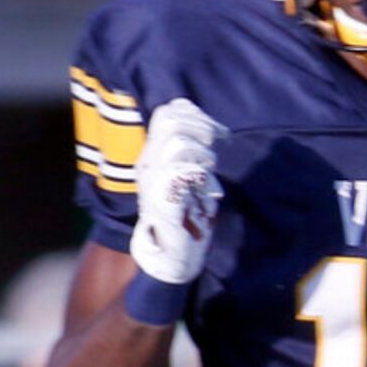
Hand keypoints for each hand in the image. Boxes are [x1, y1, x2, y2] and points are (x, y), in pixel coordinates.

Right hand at [129, 99, 225, 285]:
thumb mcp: (189, 176)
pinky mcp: (162, 197)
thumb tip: (212, 129)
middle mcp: (148, 163)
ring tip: (210, 169)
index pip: (166, 113)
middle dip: (201, 125)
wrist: (173, 254)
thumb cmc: (186, 216)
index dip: (194, 113)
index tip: (218, 131)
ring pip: (177, 141)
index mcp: (152, 155)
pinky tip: (207, 188)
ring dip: (203, 151)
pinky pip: (181, 170)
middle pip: (169, 119)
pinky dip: (200, 174)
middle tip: (218, 144)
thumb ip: (193, 153)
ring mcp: (152, 179)